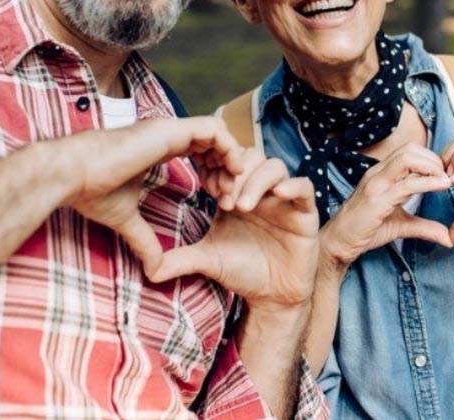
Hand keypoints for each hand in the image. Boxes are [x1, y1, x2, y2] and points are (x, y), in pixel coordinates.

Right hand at [62, 116, 243, 274]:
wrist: (72, 175)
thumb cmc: (90, 191)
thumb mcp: (126, 219)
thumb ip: (144, 240)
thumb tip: (154, 270)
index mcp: (158, 148)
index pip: (200, 150)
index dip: (214, 172)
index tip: (216, 199)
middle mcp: (166, 134)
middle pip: (213, 141)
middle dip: (226, 168)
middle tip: (227, 198)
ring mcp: (168, 129)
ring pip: (218, 132)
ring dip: (230, 159)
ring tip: (229, 188)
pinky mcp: (169, 129)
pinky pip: (213, 129)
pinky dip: (228, 148)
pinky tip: (229, 172)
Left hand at [152, 149, 319, 310]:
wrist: (272, 296)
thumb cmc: (242, 271)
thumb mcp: (208, 259)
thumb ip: (180, 258)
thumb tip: (148, 269)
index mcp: (238, 193)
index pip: (229, 162)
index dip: (219, 168)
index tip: (207, 190)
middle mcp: (262, 191)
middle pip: (252, 157)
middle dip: (236, 173)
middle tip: (225, 199)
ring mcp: (284, 200)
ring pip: (276, 166)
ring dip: (257, 181)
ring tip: (244, 206)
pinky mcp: (305, 212)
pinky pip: (304, 187)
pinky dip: (291, 186)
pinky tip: (277, 198)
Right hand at [320, 143, 452, 271]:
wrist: (339, 243)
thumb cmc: (365, 230)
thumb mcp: (400, 226)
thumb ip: (423, 227)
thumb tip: (448, 237)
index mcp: (381, 174)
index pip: (408, 151)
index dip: (430, 159)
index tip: (445, 175)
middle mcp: (377, 173)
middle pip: (409, 149)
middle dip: (434, 159)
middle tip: (448, 176)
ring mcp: (375, 184)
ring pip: (407, 159)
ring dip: (432, 166)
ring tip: (446, 180)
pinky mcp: (377, 199)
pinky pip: (406, 184)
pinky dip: (428, 182)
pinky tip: (441, 187)